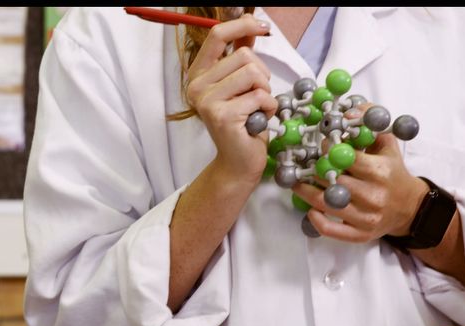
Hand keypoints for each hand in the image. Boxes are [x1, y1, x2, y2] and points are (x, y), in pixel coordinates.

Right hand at [185, 13, 276, 186]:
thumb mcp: (240, 84)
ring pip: (253, 73)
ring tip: (256, 108)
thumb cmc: (243, 122)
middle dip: (261, 74)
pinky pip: (260, 96)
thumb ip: (240, 56)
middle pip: (244, 55)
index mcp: (198, 75)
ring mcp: (206, 102)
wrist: (239, 160)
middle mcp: (196, 87)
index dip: (243, 25)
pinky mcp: (222, 116)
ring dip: (265, 91)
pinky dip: (268, 107)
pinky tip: (258, 120)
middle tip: (255, 96)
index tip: (263, 27)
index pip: (217, 36)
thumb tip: (252, 25)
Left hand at [291, 124, 426, 242]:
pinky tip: (310, 208)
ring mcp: (366, 217)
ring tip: (295, 181)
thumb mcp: (387, 145)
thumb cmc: (393, 173)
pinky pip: (330, 230)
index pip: (346, 158)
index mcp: (380, 171)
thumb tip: (349, 110)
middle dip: (314, 170)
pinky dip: (316, 220)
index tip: (319, 144)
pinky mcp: (359, 235)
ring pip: (326, 203)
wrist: (410, 208)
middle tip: (300, 163)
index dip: (328, 149)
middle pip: (332, 180)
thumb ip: (369, 124)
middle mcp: (373, 195)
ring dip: (305, 192)